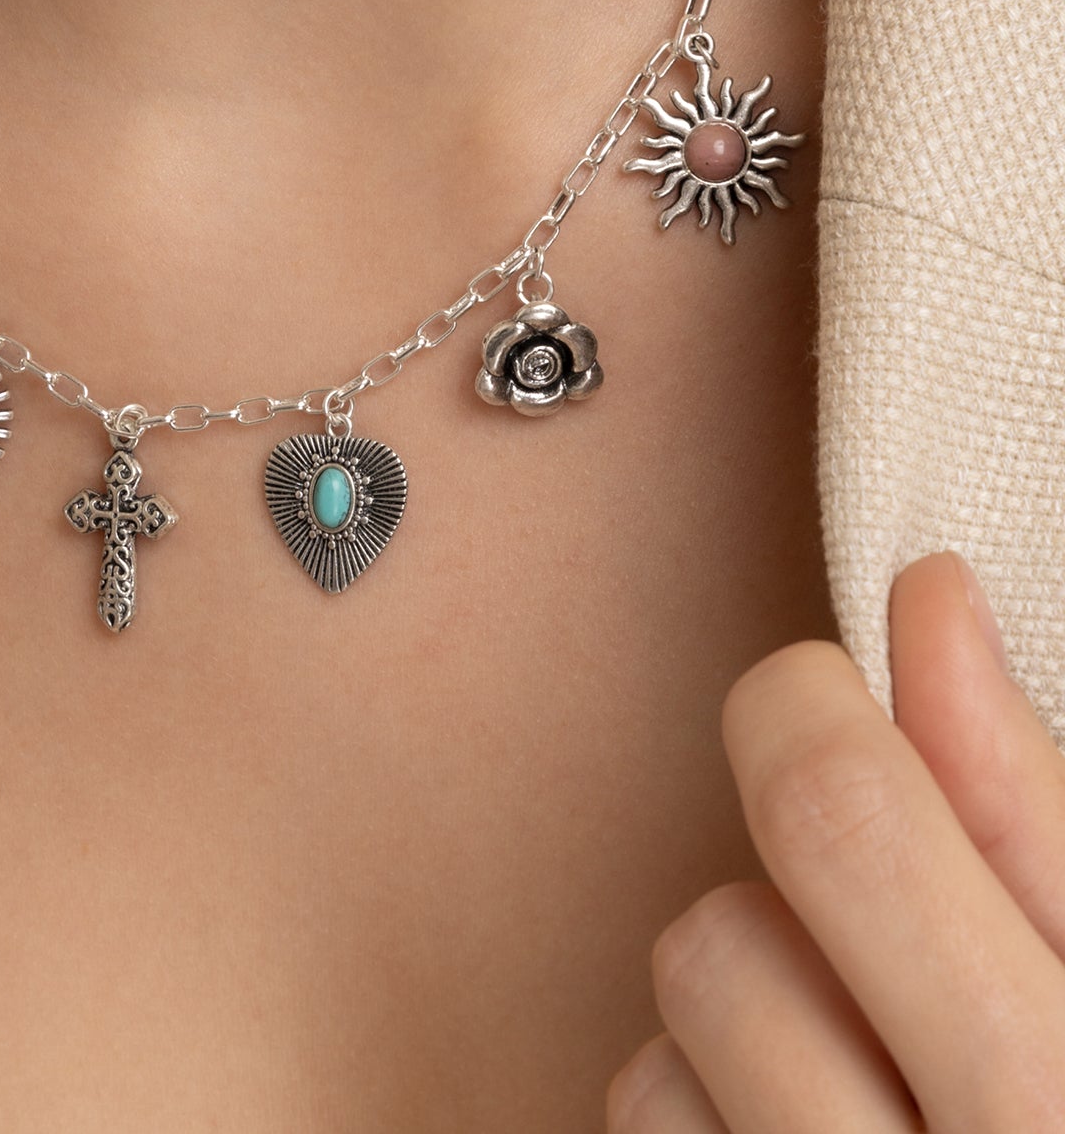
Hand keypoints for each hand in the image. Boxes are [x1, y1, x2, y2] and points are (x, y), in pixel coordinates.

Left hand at [609, 551, 1064, 1126]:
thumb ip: (1038, 814)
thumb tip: (925, 599)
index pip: (842, 820)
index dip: (806, 708)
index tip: (833, 697)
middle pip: (720, 943)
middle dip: (786, 914)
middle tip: (893, 950)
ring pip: (656, 1072)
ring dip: (743, 1055)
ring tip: (879, 1098)